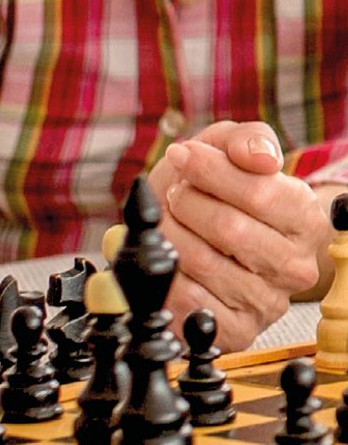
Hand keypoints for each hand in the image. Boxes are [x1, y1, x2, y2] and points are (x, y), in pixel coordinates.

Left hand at [147, 120, 329, 351]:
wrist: (193, 229)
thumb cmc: (215, 188)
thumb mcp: (230, 149)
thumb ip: (247, 140)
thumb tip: (258, 156)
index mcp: (305, 219)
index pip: (260, 193)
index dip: (210, 169)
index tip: (181, 154)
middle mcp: (294, 266)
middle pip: (229, 229)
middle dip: (186, 201)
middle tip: (175, 192)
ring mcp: (267, 302)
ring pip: (202, 261)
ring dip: (169, 232)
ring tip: (168, 220)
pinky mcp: (236, 330)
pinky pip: (188, 298)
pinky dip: (165, 271)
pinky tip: (168, 255)